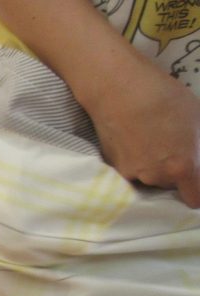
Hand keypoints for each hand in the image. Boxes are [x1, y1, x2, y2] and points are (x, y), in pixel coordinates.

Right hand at [84, 61, 199, 207]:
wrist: (117, 89)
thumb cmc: (164, 97)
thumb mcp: (197, 118)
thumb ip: (199, 146)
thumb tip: (196, 156)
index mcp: (181, 167)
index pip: (195, 199)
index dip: (198, 191)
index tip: (197, 181)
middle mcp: (155, 177)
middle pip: (170, 186)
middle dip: (174, 172)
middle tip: (172, 147)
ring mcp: (131, 174)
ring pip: (149, 179)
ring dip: (153, 167)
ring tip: (151, 141)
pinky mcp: (112, 167)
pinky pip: (131, 171)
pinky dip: (135, 160)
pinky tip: (134, 140)